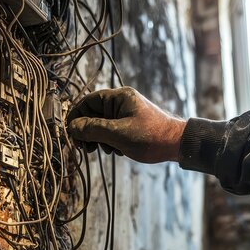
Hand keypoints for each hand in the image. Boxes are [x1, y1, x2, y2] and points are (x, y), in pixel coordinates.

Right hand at [67, 87, 185, 163]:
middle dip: (88, 132)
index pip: (88, 101)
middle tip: (86, 148)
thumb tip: (72, 127)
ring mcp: (127, 113)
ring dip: (100, 139)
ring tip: (108, 150)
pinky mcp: (131, 125)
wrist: (178, 144)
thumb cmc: (151, 137)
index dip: (77, 117)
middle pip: (94, 114)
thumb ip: (93, 129)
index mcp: (119, 97)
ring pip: (102, 125)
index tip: (71, 134)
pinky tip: (118, 151)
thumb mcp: (118, 134)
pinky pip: (112, 131)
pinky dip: (111, 141)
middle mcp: (122, 102)